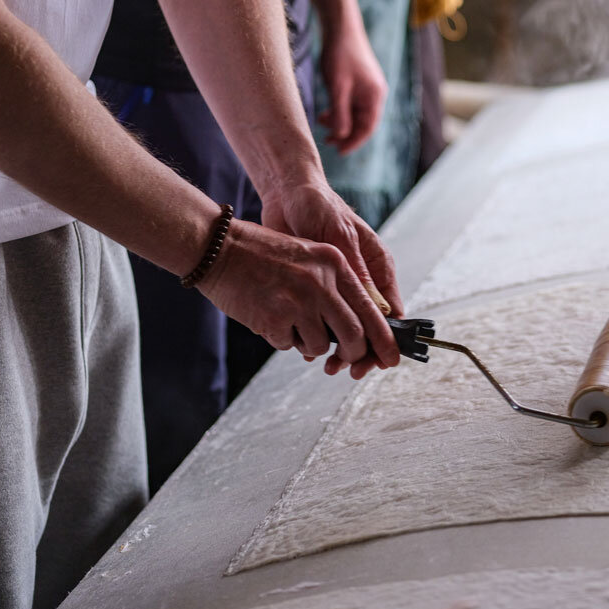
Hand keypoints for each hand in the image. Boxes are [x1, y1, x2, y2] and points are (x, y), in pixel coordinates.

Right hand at [197, 219, 394, 377]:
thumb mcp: (308, 257)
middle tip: (346, 360)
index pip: (371, 308)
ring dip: (308, 344)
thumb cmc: (261, 254)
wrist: (217, 247)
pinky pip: (288, 345)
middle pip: (354, 335)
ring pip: (320, 346)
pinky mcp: (275, 318)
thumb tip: (355, 331)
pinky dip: (280, 338)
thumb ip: (334, 287)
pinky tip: (267, 315)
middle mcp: (322, 281)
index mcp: (335, 263)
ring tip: (289, 320)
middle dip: (353, 354)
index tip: (391, 358)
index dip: (384, 339)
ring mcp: (299, 300)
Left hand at [261, 182, 403, 375]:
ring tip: (327, 365)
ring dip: (338, 349)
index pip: (391, 313)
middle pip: (370, 328)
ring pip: (345, 329)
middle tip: (348, 370)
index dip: (387, 340)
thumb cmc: (319, 207)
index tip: (380, 362)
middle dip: (362, 352)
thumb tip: (379, 312)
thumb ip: (358, 275)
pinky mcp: (315, 290)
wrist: (286, 194)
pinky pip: (320, 321)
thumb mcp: (341, 240)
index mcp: (378, 268)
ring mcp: (339, 288)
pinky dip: (315, 337)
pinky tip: (305, 347)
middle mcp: (362, 282)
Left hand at [317, 25, 386, 155]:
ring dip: (339, 122)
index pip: (367, 128)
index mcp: (374, 97)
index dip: (353, 142)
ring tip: (321, 123)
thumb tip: (341, 137)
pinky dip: (339, 110)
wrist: (341, 28)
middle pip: (362, 123)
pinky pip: (350, 104)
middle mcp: (374, 95)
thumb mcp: (338, 88)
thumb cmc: (340, 56)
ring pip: (354, 114)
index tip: (339, 152)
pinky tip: (325, 112)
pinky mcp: (358, 83)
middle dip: (345, 134)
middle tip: (326, 142)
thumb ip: (340, 113)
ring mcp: (367, 89)